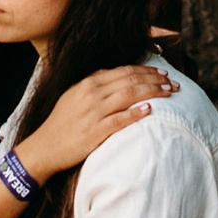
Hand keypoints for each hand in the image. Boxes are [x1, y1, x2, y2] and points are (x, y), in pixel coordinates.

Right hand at [20, 62, 173, 183]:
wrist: (45, 146)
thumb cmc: (61, 122)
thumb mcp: (74, 95)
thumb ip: (94, 84)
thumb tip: (117, 76)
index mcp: (88, 82)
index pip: (124, 71)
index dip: (146, 70)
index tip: (162, 72)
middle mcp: (92, 93)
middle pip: (131, 80)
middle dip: (155, 79)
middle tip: (173, 82)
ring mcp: (93, 112)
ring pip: (129, 95)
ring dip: (152, 92)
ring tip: (168, 92)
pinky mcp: (95, 131)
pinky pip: (120, 119)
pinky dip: (136, 113)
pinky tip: (150, 109)